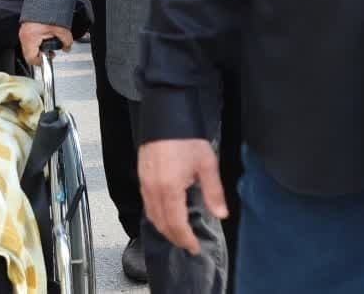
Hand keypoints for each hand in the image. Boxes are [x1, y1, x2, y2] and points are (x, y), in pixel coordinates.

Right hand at [19, 21, 72, 65]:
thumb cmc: (50, 10)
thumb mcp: (62, 29)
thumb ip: (66, 42)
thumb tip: (67, 47)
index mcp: (30, 38)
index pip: (31, 59)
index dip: (41, 62)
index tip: (48, 58)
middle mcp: (24, 35)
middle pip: (29, 53)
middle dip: (40, 54)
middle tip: (50, 51)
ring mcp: (23, 30)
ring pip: (28, 46)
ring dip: (39, 47)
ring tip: (49, 42)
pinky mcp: (26, 26)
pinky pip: (29, 39)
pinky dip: (37, 40)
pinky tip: (45, 36)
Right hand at [139, 139, 227, 255]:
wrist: (166, 116)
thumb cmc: (187, 139)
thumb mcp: (207, 164)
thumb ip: (213, 192)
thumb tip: (221, 215)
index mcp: (169, 189)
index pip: (175, 224)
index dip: (185, 239)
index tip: (194, 248)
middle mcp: (153, 189)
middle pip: (160, 223)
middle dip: (174, 237)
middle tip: (188, 244)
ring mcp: (144, 183)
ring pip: (151, 214)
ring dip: (164, 228)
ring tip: (178, 233)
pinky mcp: (141, 176)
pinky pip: (146, 203)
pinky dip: (156, 215)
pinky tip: (166, 214)